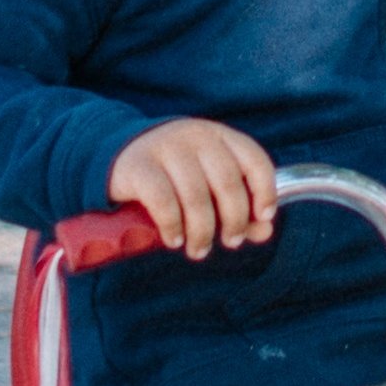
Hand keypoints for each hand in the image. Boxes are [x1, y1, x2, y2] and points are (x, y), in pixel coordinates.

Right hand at [107, 118, 279, 258]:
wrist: (120, 157)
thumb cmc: (175, 175)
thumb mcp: (209, 184)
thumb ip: (239, 206)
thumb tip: (264, 231)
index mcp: (219, 136)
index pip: (254, 159)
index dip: (265, 191)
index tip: (262, 217)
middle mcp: (195, 136)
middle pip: (228, 182)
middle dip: (234, 220)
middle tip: (230, 242)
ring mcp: (166, 148)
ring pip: (196, 196)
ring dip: (202, 232)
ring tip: (198, 249)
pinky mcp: (139, 166)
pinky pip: (163, 202)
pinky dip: (172, 226)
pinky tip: (174, 239)